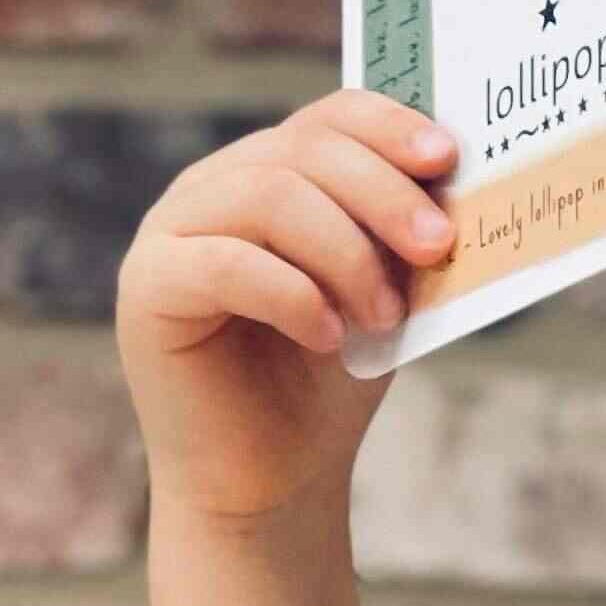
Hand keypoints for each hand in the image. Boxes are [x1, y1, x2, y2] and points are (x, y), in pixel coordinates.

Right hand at [114, 86, 460, 526]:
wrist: (272, 486)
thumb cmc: (326, 390)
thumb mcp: (382, 300)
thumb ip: (401, 243)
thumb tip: (456, 190)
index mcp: (269, 177)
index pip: (327, 119)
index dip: (387, 127)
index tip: (445, 159)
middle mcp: (214, 190)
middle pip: (301, 151)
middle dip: (380, 194)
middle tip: (437, 244)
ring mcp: (172, 233)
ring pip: (266, 196)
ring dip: (344, 252)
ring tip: (386, 316)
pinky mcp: (149, 288)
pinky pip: (222, 263)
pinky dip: (289, 293)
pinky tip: (330, 336)